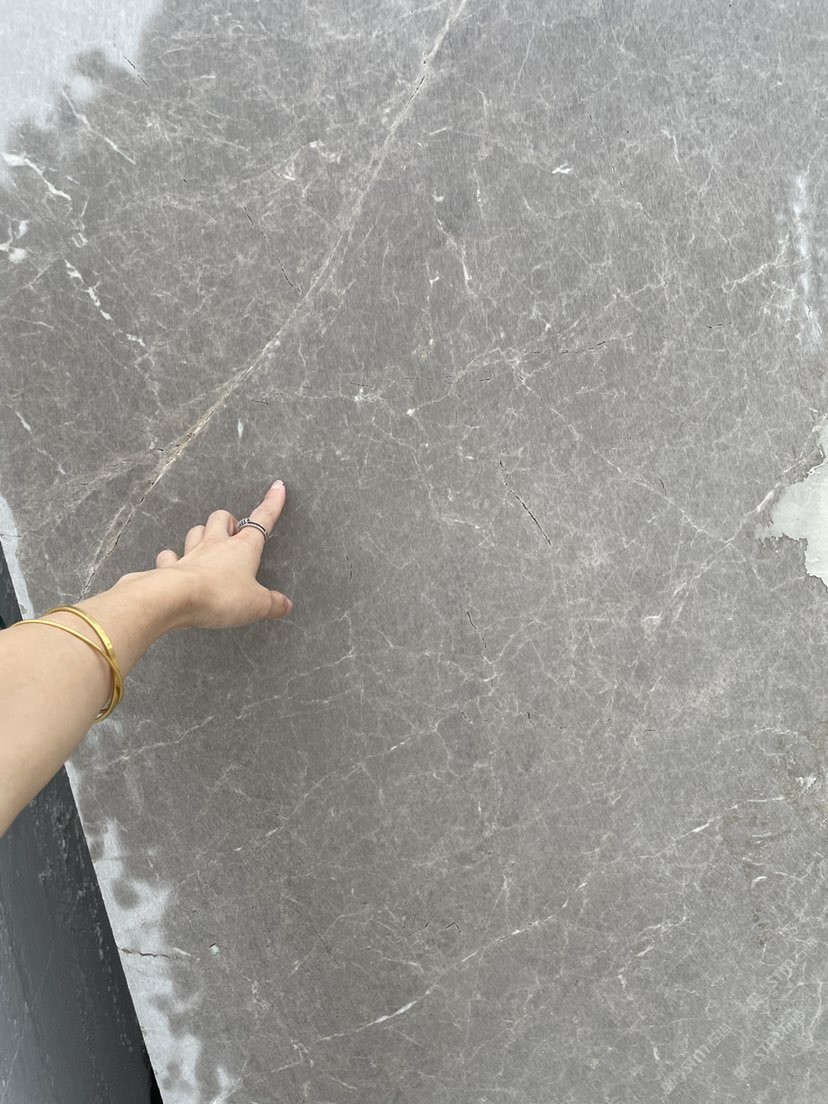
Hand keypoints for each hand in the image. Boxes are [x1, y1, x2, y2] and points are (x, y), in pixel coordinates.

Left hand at [129, 480, 292, 630]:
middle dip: (230, 520)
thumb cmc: (218, 595)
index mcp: (243, 548)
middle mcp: (216, 544)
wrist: (175, 598)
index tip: (278, 488)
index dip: (272, 503)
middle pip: (222, 518)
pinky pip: (170, 555)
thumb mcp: (256, 605)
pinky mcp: (172, 567)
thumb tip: (286, 605)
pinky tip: (175, 562)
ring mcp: (192, 553)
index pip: (262, 519)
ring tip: (208, 542)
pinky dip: (173, 557)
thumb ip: (273, 604)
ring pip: (197, 530)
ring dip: (203, 533)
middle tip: (235, 530)